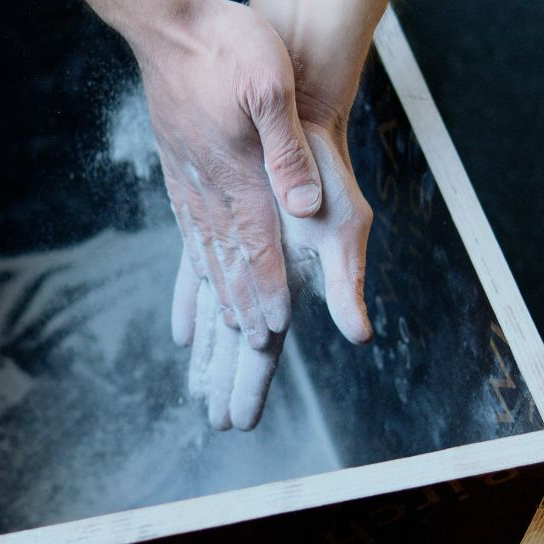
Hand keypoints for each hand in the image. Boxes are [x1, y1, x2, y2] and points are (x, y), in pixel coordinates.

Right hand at [134, 0, 325, 350]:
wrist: (169, 26)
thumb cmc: (227, 46)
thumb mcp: (270, 86)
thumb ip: (287, 150)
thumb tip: (303, 207)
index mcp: (238, 172)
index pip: (257, 245)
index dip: (269, 287)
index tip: (276, 327)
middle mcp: (210, 187)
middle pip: (229, 259)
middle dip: (243, 303)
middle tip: (252, 344)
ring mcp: (189, 179)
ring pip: (205, 249)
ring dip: (218, 290)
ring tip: (225, 322)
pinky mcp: (177, 168)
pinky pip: (186, 227)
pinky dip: (193, 259)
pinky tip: (196, 270)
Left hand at [172, 122, 372, 429]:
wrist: (298, 119)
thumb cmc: (326, 174)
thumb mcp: (342, 229)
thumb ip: (347, 284)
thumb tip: (360, 337)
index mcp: (286, 288)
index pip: (263, 353)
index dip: (249, 388)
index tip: (237, 424)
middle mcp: (262, 279)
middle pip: (236, 346)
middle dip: (226, 382)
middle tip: (215, 422)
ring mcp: (240, 257)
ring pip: (217, 319)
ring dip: (209, 354)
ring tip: (198, 390)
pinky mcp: (220, 230)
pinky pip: (196, 280)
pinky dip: (189, 306)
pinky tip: (183, 331)